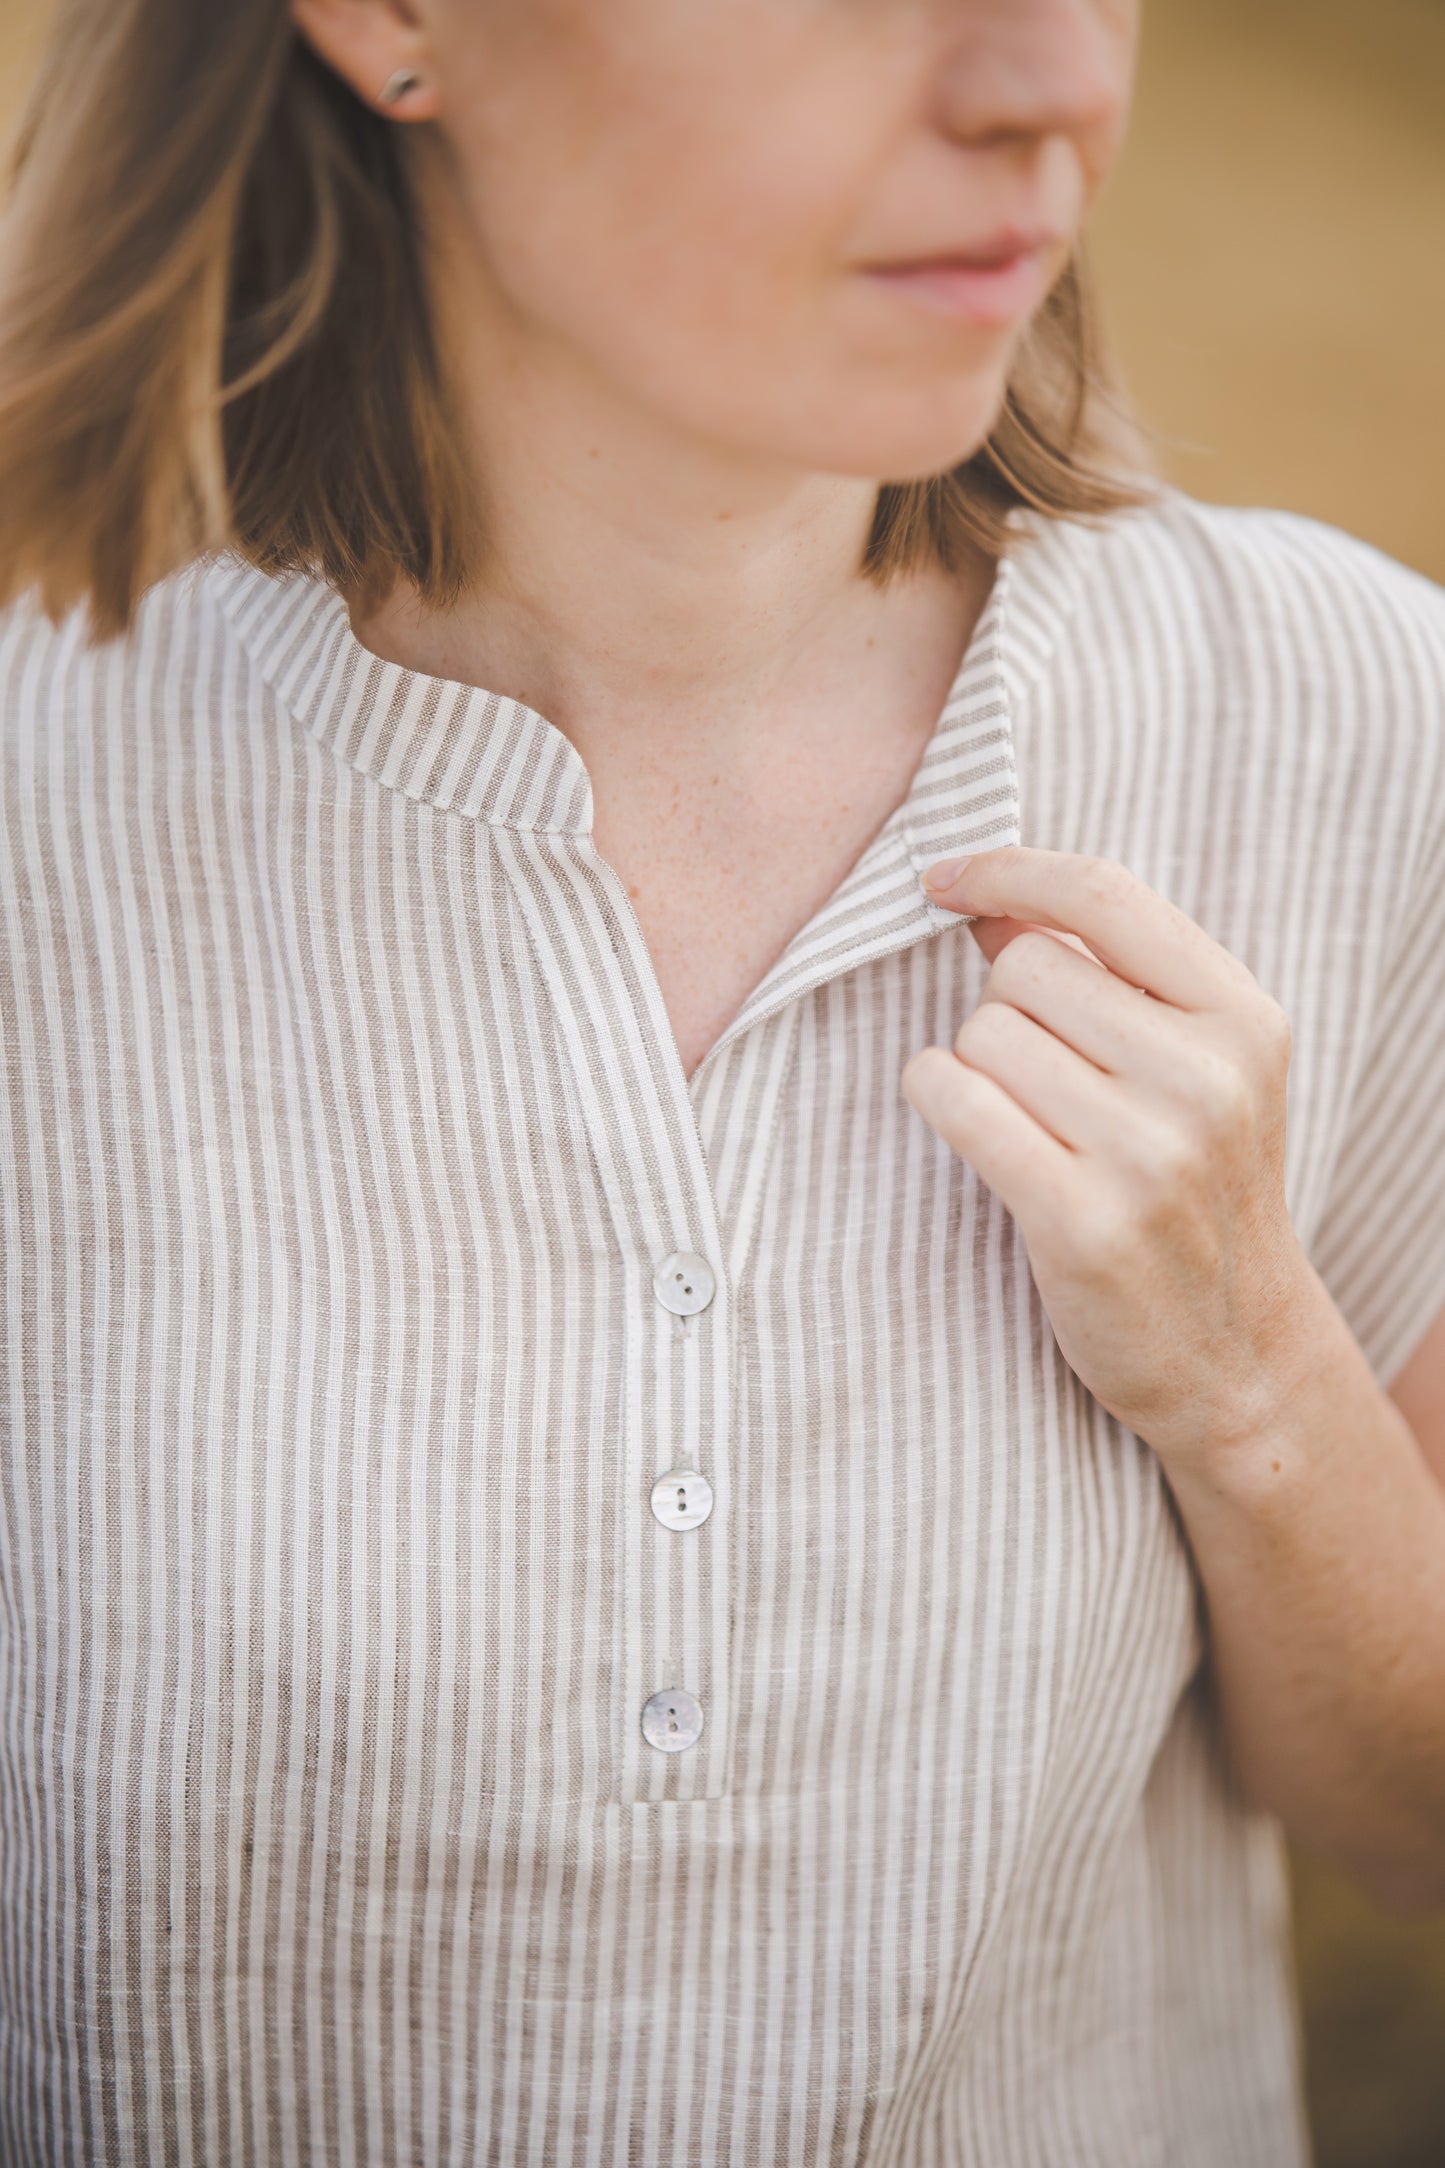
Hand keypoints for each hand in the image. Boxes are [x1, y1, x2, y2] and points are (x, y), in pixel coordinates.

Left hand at [901, 847, 1315, 1468]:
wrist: (1233, 1354)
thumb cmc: (1191, 1190)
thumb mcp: (1190, 1068)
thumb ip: (1099, 972)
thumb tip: (981, 895)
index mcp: (1241, 1018)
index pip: (1103, 893)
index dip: (1006, 869)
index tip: (942, 880)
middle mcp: (1206, 1078)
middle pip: (1020, 969)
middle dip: (1003, 1012)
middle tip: (1042, 1081)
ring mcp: (1148, 1152)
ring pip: (981, 1035)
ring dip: (974, 1069)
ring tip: (1029, 1124)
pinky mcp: (1080, 1219)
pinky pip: (953, 1099)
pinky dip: (937, 1098)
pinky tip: (973, 1129)